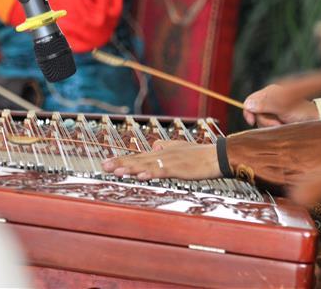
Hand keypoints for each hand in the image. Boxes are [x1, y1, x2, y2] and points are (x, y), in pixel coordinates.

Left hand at [101, 141, 220, 179]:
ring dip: (131, 168)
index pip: (138, 156)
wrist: (217, 156)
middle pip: (138, 159)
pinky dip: (151, 173)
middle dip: (121, 163)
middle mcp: (162, 155)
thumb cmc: (199, 155)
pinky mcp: (178, 168)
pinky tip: (141, 176)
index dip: (123, 159)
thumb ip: (166, 147)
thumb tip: (154, 145)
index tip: (107, 162)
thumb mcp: (179, 149)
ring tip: (116, 171)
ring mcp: (170, 161)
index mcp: (161, 152)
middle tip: (104, 166)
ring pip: (147, 165)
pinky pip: (162, 171)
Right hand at [243, 83, 319, 126]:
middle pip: (255, 113)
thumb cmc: (301, 111)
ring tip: (282, 125)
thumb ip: (265, 105)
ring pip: (261, 121)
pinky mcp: (276, 119)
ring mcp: (273, 111)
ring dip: (270, 126)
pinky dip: (273, 129)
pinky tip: (281, 127)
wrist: (314, 120)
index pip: (250, 101)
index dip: (248, 112)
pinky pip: (267, 126)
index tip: (251, 122)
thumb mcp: (282, 108)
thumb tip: (248, 105)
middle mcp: (269, 100)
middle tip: (278, 123)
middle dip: (265, 121)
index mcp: (269, 93)